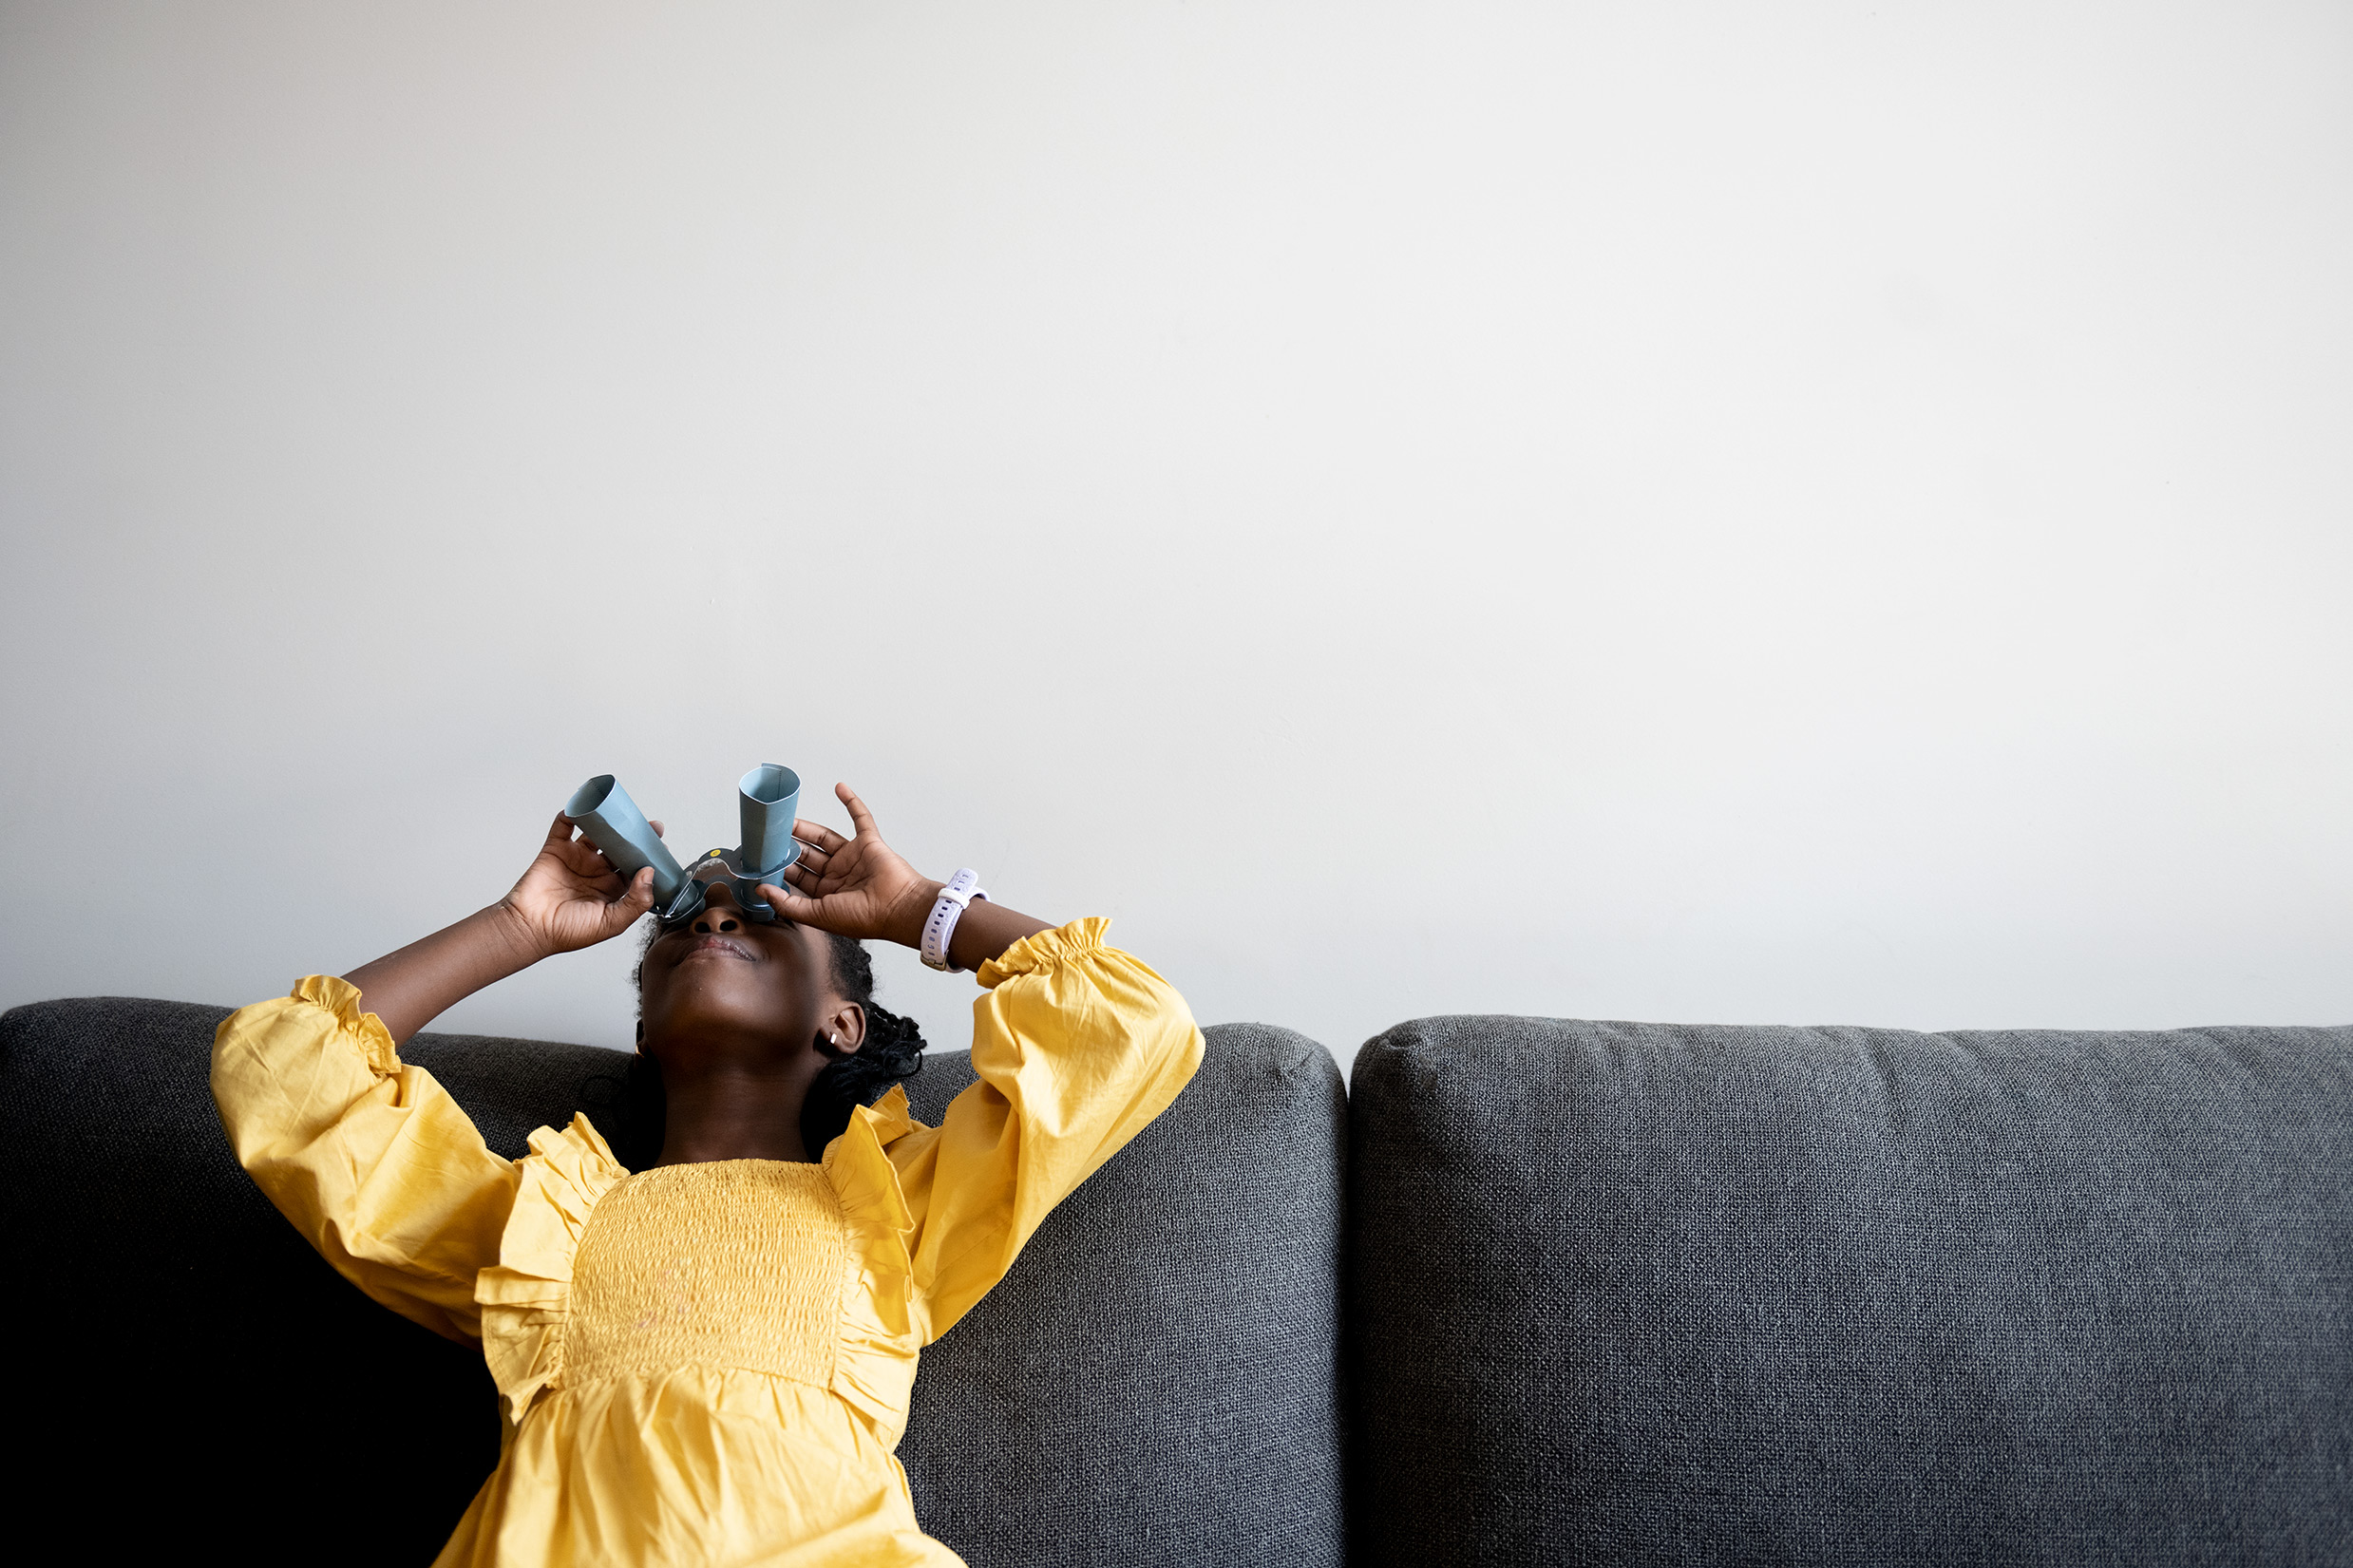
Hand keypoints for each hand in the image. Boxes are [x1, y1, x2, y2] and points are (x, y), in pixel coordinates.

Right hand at [496, 811, 660, 957]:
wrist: (530, 929)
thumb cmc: (568, 932)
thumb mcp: (611, 923)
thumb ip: (635, 902)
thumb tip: (650, 873)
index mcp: (612, 889)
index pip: (635, 867)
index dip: (648, 856)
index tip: (661, 845)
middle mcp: (596, 872)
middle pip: (620, 847)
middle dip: (634, 836)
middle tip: (650, 825)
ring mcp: (576, 859)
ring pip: (596, 834)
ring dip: (607, 822)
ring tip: (620, 813)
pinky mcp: (556, 850)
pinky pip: (564, 827)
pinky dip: (572, 815)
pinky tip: (583, 808)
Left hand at [759, 783, 937, 947]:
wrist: (897, 908)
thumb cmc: (863, 917)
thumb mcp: (816, 915)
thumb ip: (787, 904)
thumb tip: (761, 889)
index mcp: (827, 894)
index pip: (799, 877)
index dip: (781, 866)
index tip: (763, 857)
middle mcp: (839, 875)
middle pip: (808, 854)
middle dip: (789, 844)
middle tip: (770, 833)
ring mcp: (854, 857)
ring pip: (825, 837)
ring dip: (807, 827)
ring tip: (787, 816)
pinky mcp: (869, 843)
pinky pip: (860, 818)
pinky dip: (851, 802)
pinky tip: (840, 788)